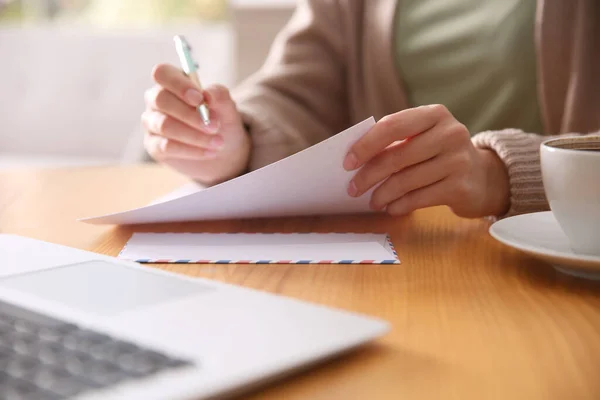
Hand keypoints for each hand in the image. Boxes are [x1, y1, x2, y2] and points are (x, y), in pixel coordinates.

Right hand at [142, 64, 250, 184]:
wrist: (223, 151)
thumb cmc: (221, 122)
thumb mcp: (227, 107)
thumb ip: (219, 96)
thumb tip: (207, 94)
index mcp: (172, 83)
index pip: (162, 73)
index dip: (179, 84)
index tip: (200, 99)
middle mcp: (157, 100)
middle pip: (161, 100)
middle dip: (190, 114)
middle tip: (215, 126)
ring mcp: (153, 123)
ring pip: (164, 125)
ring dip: (194, 135)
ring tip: (218, 142)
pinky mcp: (154, 146)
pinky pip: (166, 146)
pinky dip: (191, 150)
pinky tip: (209, 152)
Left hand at [343, 105, 509, 217]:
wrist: (483, 177)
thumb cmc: (439, 154)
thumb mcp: (423, 138)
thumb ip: (394, 142)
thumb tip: (355, 161)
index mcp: (435, 114)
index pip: (393, 125)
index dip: (366, 145)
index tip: (348, 162)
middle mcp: (450, 133)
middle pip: (398, 156)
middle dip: (369, 175)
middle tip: (352, 188)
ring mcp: (458, 160)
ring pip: (406, 180)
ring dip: (382, 194)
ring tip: (372, 201)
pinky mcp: (461, 187)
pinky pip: (419, 198)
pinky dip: (400, 205)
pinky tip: (390, 208)